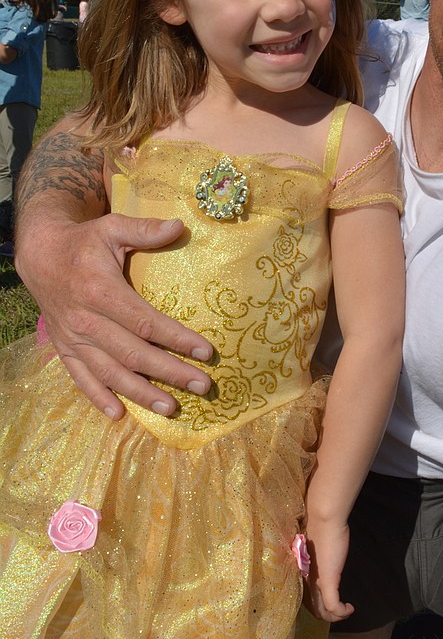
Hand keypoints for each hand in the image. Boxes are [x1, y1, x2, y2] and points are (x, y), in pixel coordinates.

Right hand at [16, 213, 212, 419]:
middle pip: (134, 354)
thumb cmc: (84, 242)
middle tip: (202, 386)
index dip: (177, 339)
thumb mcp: (112, 227)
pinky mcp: (65, 349)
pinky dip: (98, 397)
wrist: (40, 256)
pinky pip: (81, 378)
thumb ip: (145, 229)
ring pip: (110, 372)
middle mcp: (86, 321)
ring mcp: (74, 339)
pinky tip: (118, 414)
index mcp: (101, 291)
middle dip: (170, 373)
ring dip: (141, 393)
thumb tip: (179, 225)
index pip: (146, 322)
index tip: (206, 352)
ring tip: (171, 408)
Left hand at [302, 517, 352, 622]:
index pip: (308, 601)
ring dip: (337, 616)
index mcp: (302, 575)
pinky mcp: (327, 581)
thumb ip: (319, 560)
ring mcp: (316, 583)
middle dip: (329, 615)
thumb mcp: (319, 549)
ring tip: (347, 610)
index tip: (332, 603)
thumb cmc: (322, 529)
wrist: (324, 519)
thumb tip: (324, 560)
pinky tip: (349, 608)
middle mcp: (306, 582)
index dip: (319, 607)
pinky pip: (333, 606)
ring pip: (324, 612)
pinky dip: (342, 612)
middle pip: (315, 610)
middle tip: (341, 610)